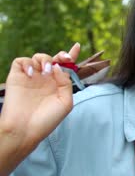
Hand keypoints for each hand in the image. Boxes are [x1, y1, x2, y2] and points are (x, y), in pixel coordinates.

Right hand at [0, 44, 79, 175]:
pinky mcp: (16, 77)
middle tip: (64, 58)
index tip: (77, 46)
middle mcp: (44, 80)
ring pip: (38, 57)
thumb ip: (66, 83)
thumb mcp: (65, 102)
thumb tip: (59, 67)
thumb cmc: (47, 120)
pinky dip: (27, 63)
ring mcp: (31, 78)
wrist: (25, 129)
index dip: (71, 56)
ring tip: (46, 72)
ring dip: (45, 59)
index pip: (65, 67)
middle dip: (60, 55)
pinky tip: (31, 74)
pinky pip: (21, 61)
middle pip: (53, 59)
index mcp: (57, 85)